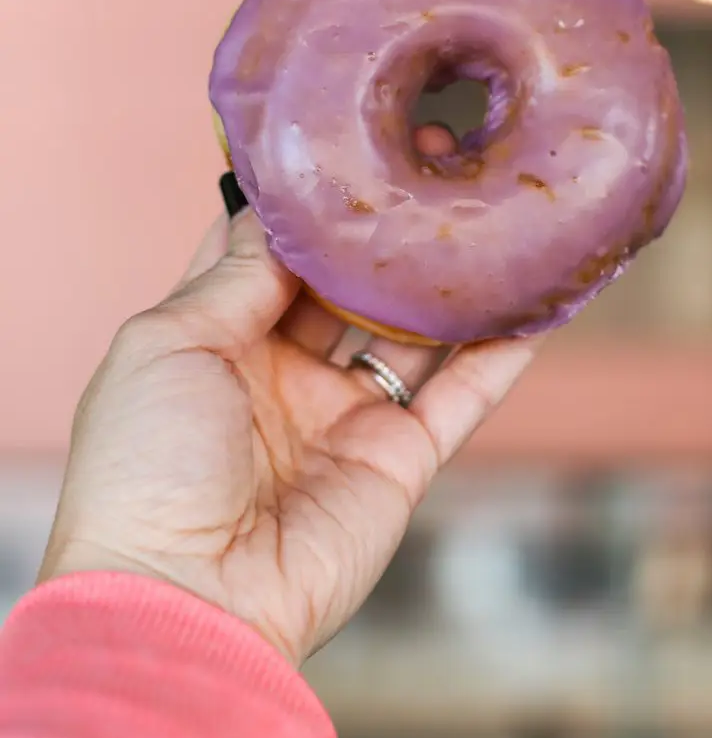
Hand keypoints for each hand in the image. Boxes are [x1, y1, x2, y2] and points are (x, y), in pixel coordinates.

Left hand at [40, 196, 540, 664]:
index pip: (262, 257)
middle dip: (382, 228)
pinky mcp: (398, 462)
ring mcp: (343, 419)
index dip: (300, 205)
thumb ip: (237, 277)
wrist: (189, 597)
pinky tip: (536, 301)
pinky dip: (500, 354)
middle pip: (344, 287)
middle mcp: (281, 376)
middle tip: (429, 158)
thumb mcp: (169, 344)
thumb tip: (285, 218)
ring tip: (485, 209)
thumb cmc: (151, 464)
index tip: (342, 140)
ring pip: (410, 334)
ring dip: (446, 279)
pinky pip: (460, 398)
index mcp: (214, 344)